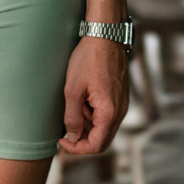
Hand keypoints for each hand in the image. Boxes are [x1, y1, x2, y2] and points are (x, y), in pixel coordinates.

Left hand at [57, 36, 128, 154]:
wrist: (105, 35)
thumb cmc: (89, 59)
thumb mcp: (73, 89)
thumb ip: (73, 117)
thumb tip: (72, 138)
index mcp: (109, 113)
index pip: (96, 146)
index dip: (77, 148)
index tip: (62, 141)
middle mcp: (120, 112)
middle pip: (101, 139)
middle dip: (81, 138)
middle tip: (64, 128)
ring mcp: (122, 104)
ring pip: (103, 127)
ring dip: (86, 123)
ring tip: (74, 103)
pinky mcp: (119, 96)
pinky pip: (106, 114)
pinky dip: (92, 113)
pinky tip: (81, 97)